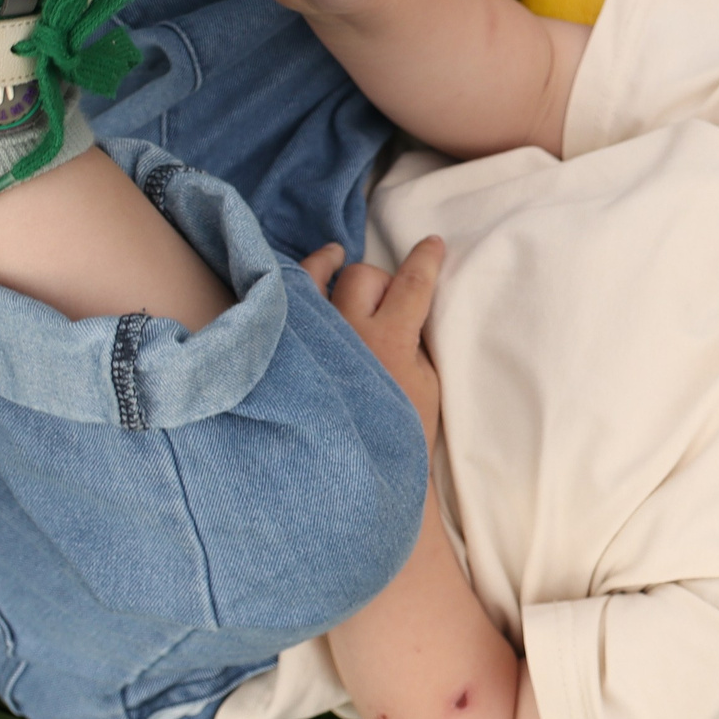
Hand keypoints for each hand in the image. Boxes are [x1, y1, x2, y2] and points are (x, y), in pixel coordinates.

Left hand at [302, 238, 443, 439]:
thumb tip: (406, 310)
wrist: (355, 474)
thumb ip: (416, 341)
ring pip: (316, 279)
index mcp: (390, 340)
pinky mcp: (287, 353)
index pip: (412, 284)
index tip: (432, 244)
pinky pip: (285, 303)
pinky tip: (302, 278)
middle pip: (362, 276)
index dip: (426, 260)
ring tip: (333, 255)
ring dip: (331, 267)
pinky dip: (295, 286)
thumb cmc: (400, 432)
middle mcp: (347, 331)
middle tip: (386, 298)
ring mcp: (311, 340)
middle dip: (378, 279)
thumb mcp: (427, 384)